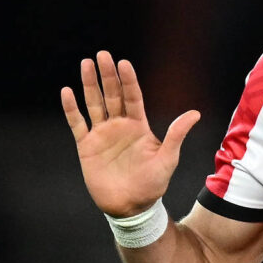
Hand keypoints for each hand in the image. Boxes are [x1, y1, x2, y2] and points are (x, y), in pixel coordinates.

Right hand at [60, 51, 200, 217]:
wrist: (131, 207)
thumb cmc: (152, 185)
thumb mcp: (168, 159)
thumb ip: (176, 135)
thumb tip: (195, 113)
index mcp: (138, 125)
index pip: (132, 97)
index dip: (128, 81)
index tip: (124, 63)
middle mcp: (119, 125)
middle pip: (111, 95)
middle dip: (107, 75)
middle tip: (102, 55)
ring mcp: (102, 134)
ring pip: (94, 103)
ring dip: (89, 84)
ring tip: (86, 64)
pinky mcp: (87, 146)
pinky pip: (77, 123)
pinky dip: (71, 109)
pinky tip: (67, 92)